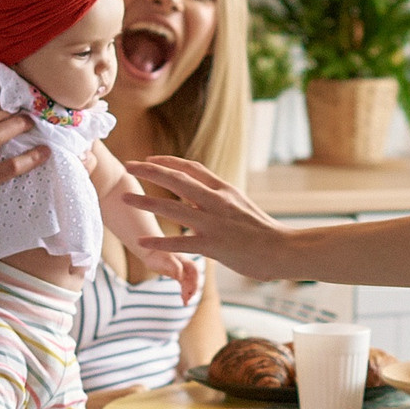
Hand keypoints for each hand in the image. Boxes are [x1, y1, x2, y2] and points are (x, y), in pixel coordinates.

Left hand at [121, 156, 292, 277]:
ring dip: (146, 202)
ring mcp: (214, 223)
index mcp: (224, 190)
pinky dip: (160, 242)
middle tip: (128, 166)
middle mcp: (217, 201)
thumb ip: (217, 200)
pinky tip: (142, 243)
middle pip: (177, 180)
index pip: (192, 169)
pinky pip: (181, 243)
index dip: (168, 163)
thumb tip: (196, 196)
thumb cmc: (264, 231)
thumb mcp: (240, 206)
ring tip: (125, 199)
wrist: (284, 249)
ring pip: (173, 209)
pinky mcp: (214, 245)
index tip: (149, 160)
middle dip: (150, 172)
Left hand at [141, 242, 201, 303]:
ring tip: (185, 303)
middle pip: (193, 278)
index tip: (191, 289)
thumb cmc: (157, 254)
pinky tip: (183, 299)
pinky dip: (184, 292)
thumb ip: (175, 267)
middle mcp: (185, 265)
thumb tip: (181, 277)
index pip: (194, 270)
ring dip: (188, 292)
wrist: (149, 252)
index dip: (195, 280)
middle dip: (192, 289)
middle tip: (188, 298)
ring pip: (188, 283)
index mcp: (184, 260)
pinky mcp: (176, 275)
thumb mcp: (166, 260)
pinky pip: (183, 285)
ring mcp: (181, 271)